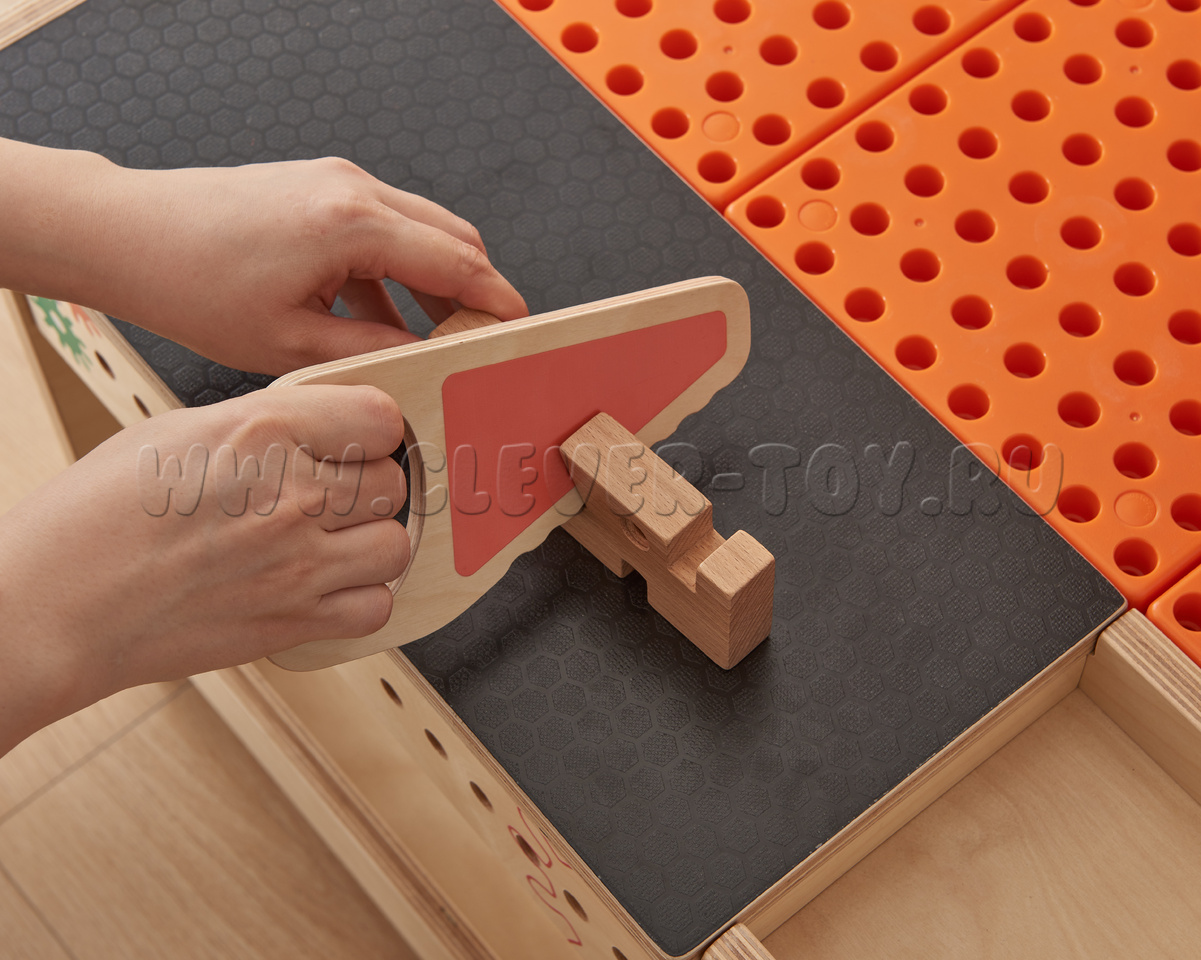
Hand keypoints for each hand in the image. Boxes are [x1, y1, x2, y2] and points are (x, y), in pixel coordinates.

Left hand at [0, 140, 526, 374]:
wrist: (129, 233)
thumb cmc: (190, 281)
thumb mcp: (292, 344)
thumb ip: (373, 349)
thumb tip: (421, 359)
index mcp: (352, 224)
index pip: (457, 260)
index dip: (497, 299)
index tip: (520, 327)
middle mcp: (352, 189)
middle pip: (451, 235)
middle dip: (476, 287)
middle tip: (482, 338)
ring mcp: (335, 181)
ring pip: (420, 228)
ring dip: (436, 278)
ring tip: (435, 333)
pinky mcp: (317, 188)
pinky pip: (382, 226)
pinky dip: (397, 267)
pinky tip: (382, 314)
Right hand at [0, 385, 407, 752]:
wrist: (58, 604)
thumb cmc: (98, 516)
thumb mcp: (179, 432)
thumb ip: (263, 426)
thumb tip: (317, 426)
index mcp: (264, 432)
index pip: (379, 415)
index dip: (371, 427)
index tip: (356, 439)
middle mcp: (292, 494)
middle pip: (393, 480)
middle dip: (369, 484)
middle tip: (334, 492)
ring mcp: (299, 563)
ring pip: (396, 544)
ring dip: (372, 542)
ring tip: (332, 540)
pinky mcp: (293, 622)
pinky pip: (375, 608)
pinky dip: (361, 599)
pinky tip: (326, 586)